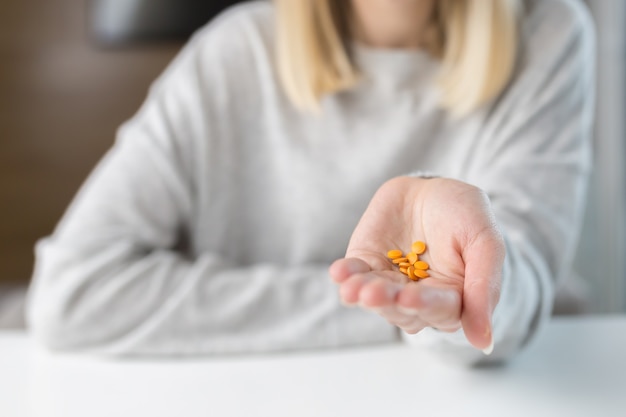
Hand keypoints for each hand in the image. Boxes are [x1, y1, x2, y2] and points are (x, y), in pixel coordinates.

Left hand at [329, 176, 503, 352]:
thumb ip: (485, 287)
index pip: (440, 310)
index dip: (425, 305)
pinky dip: (346, 275)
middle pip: (402, 309)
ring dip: (362, 294)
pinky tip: (339, 272)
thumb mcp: (485, 241)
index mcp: (452, 299)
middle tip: (374, 294)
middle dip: (387, 302)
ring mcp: (389, 283)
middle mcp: (418, 298)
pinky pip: (354, 275)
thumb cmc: (464, 214)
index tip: (410, 297)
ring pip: (375, 297)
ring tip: (352, 289)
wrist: (431, 187)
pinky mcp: (366, 265)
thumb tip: (483, 343)